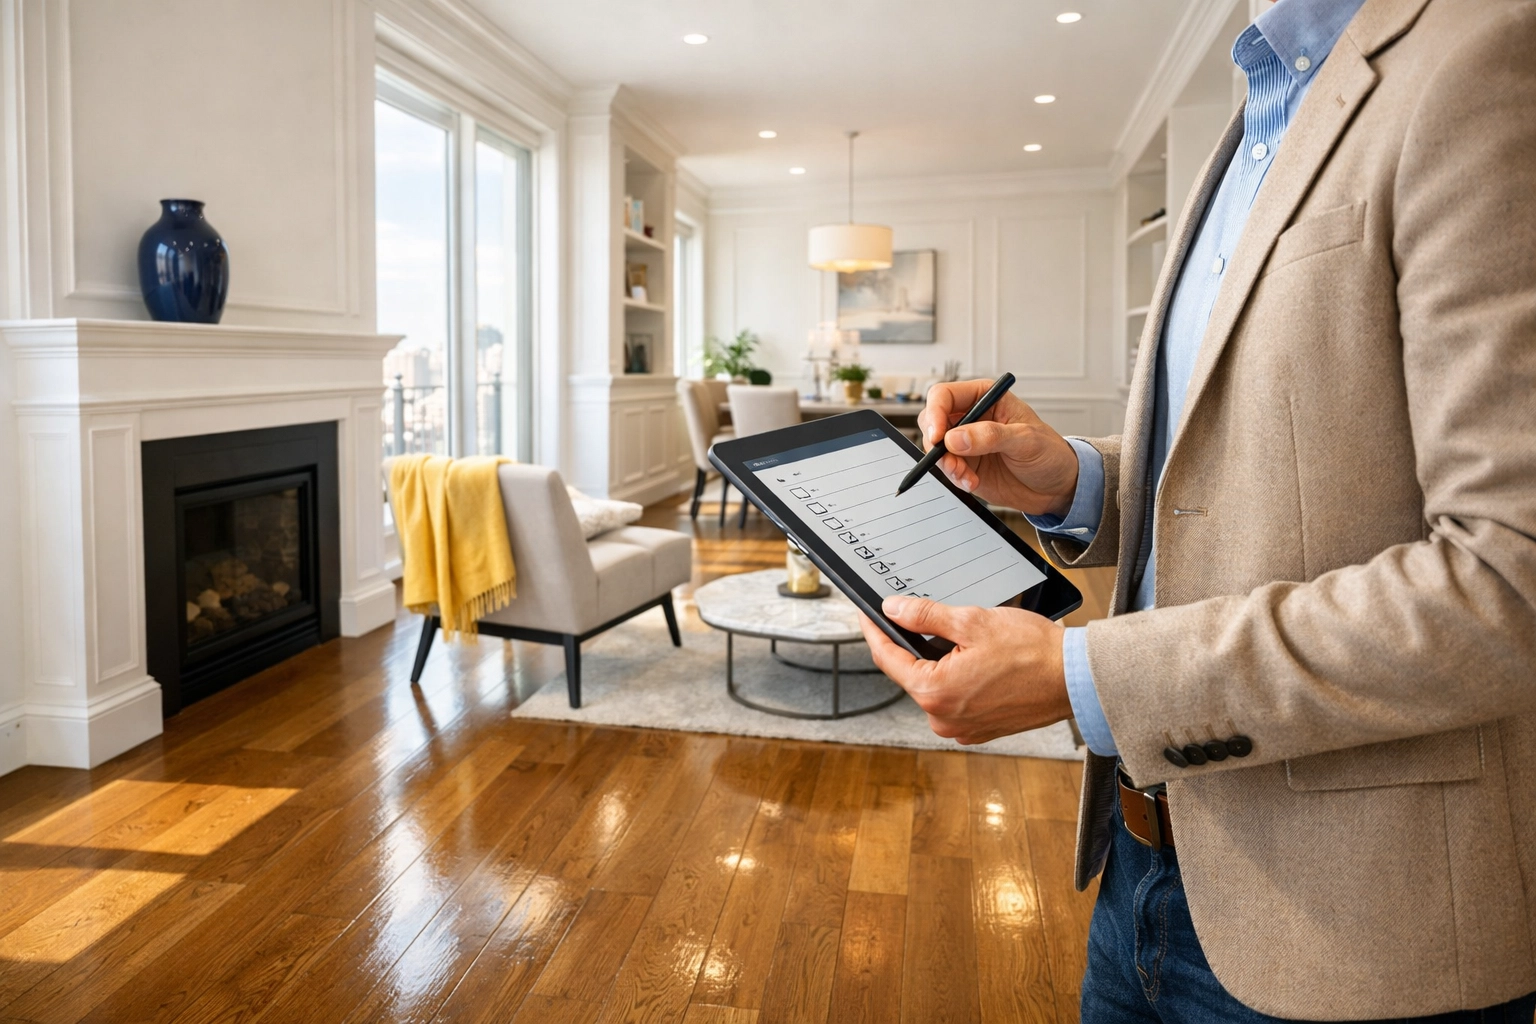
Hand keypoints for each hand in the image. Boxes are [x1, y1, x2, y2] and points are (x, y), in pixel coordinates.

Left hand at [858, 596, 1070, 744]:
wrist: (1076, 678)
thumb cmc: (1033, 652)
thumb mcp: (971, 621)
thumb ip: (925, 616)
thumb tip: (894, 610)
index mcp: (935, 693)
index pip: (888, 659)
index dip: (875, 632)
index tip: (868, 616)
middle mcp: (944, 719)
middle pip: (913, 673)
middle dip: (918, 646)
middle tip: (934, 620)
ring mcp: (963, 728)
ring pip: (936, 686)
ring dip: (943, 663)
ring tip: (972, 643)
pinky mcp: (981, 729)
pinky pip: (957, 700)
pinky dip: (961, 680)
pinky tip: (983, 664)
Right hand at [919, 379, 1078, 517]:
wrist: (1057, 486)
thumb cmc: (1049, 453)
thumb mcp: (1026, 439)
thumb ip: (991, 436)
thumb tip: (957, 438)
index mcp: (985, 398)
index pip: (945, 395)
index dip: (936, 413)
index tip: (939, 435)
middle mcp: (971, 417)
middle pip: (932, 420)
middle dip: (936, 442)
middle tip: (949, 459)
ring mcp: (966, 443)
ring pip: (935, 447)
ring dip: (946, 464)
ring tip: (966, 475)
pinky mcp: (965, 465)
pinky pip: (945, 469)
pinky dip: (954, 478)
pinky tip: (973, 482)